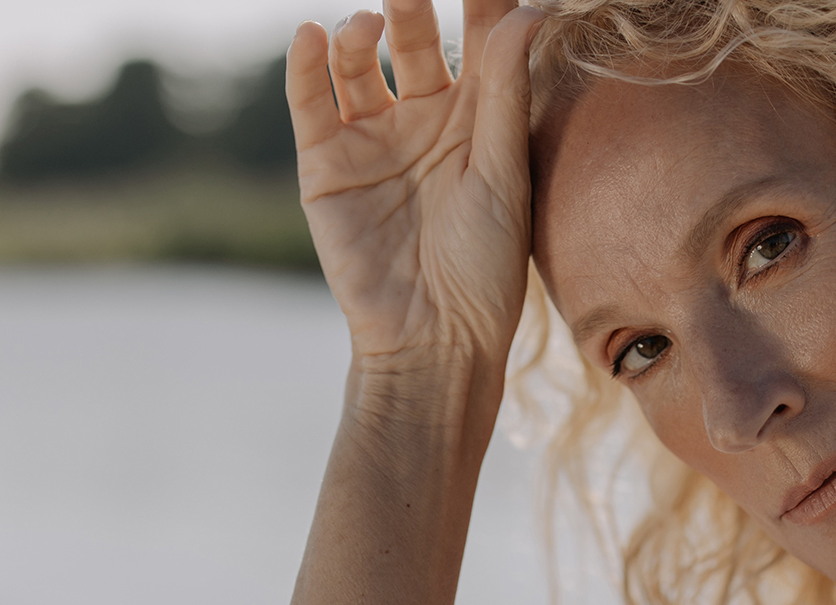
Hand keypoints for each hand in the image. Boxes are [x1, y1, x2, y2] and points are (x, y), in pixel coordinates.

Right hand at [287, 0, 545, 369]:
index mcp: (480, 122)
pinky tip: (313, 38)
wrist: (430, 340)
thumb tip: (530, 10)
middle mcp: (425, 122)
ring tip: (370, 24)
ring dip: (363, 35)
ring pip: (362, 65)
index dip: (480, 0)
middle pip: (417, 41)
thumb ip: (507, 93)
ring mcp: (372, 140)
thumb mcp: (502, 175)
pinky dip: (306, 67)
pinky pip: (310, 102)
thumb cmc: (483, 268)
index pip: (481, 41)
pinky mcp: (326, 165)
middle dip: (413, 6)